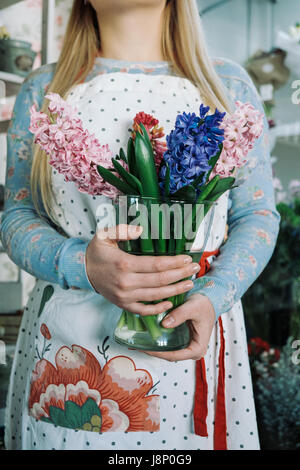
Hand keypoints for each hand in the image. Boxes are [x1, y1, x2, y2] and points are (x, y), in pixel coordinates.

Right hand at [86, 224, 200, 314]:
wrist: (82, 270)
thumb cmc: (97, 252)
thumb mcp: (104, 234)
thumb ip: (121, 229)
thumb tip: (140, 230)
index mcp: (124, 264)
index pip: (156, 265)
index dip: (174, 262)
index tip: (187, 258)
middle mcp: (126, 282)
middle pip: (160, 280)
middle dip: (180, 275)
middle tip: (195, 269)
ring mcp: (124, 296)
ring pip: (155, 296)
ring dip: (175, 290)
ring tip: (189, 284)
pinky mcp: (122, 304)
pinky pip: (143, 310)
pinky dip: (158, 308)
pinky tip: (170, 303)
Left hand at [142, 293, 215, 360]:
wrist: (210, 301)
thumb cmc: (204, 305)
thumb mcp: (193, 307)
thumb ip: (180, 315)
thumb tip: (165, 324)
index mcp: (198, 348)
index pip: (175, 355)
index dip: (159, 353)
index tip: (147, 349)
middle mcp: (192, 350)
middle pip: (170, 355)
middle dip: (154, 351)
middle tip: (138, 346)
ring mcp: (187, 346)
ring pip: (168, 351)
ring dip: (154, 347)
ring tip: (139, 342)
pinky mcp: (182, 341)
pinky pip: (168, 344)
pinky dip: (158, 340)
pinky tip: (146, 336)